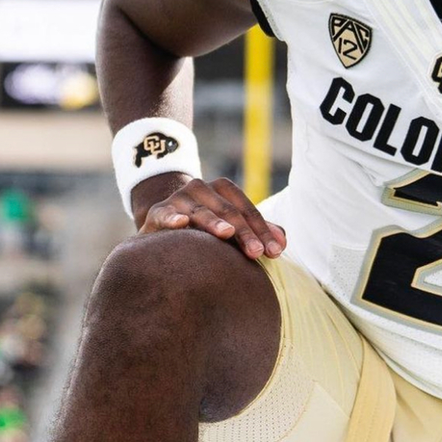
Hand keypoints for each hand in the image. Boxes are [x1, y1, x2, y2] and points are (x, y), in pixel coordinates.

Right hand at [137, 174, 286, 260]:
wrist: (163, 220)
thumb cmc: (205, 226)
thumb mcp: (231, 225)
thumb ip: (256, 231)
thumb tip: (282, 243)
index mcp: (224, 189)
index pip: (248, 210)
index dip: (263, 230)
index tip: (275, 252)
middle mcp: (202, 188)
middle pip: (229, 212)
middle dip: (245, 233)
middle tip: (257, 253)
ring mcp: (180, 198)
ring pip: (201, 212)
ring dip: (215, 223)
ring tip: (227, 234)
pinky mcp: (159, 211)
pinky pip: (165, 214)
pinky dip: (173, 217)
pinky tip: (181, 223)